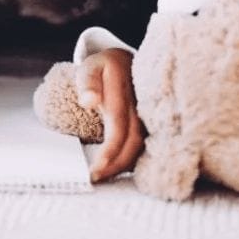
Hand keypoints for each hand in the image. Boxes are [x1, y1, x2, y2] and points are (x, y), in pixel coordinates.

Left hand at [76, 48, 143, 181]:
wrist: (126, 60)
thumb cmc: (104, 67)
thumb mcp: (91, 66)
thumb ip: (87, 82)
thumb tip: (88, 100)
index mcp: (123, 91)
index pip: (119, 124)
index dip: (111, 148)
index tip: (98, 167)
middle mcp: (140, 105)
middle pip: (134, 141)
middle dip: (116, 164)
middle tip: (96, 178)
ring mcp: (148, 114)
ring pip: (142, 146)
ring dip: (125, 165)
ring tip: (105, 177)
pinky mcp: (150, 122)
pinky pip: (145, 144)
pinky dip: (133, 160)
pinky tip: (120, 169)